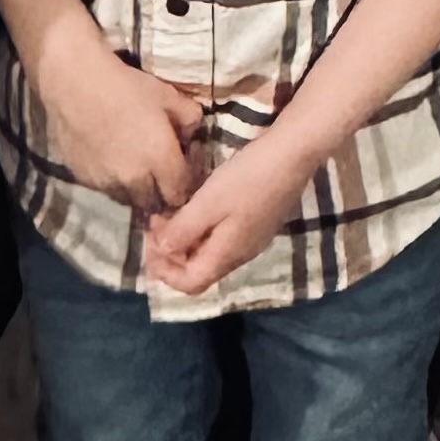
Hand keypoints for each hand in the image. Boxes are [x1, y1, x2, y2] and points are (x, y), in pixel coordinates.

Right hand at [37, 44, 202, 215]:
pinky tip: (109, 156)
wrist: (74, 80)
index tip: (182, 165)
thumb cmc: (124, 84)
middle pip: (155, 203)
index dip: (184, 182)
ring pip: (129, 199)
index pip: (181, 194)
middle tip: (159, 168)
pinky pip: (105, 188)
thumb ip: (189, 118)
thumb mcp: (166, 94)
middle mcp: (135, 179)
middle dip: (161, 191)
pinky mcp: (84, 179)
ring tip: (134, 165)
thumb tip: (192, 134)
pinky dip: (112, 180)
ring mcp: (107, 182)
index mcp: (160, 159)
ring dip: (136, 189)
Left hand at [142, 134, 302, 297]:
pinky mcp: (257, 222)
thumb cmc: (248, 179)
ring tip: (169, 214)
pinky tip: (195, 207)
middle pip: (199, 270)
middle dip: (171, 254)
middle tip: (154, 224)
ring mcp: (251, 239)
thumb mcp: (209, 201)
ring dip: (186, 240)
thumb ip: (184, 229)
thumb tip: (162, 250)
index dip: (165, 272)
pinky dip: (201, 230)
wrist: (292, 156)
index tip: (148, 243)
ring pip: (210, 253)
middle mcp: (240, 255)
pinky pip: (222, 238)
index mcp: (227, 255)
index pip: (191, 284)